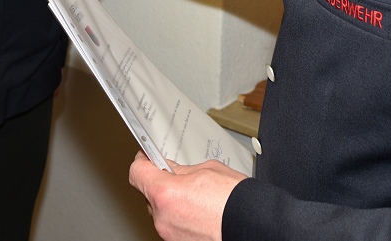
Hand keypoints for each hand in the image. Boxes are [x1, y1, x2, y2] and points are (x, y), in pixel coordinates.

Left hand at [129, 152, 245, 240]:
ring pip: (162, 212)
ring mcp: (169, 235)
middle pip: (150, 194)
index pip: (137, 173)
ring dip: (172, 203)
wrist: (253, 224)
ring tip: (197, 198)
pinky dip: (181, 218)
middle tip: (179, 177)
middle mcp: (162, 218)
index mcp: (165, 194)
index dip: (142, 162)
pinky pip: (173, 226)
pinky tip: (200, 212)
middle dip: (162, 184)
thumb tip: (171, 170)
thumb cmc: (235, 201)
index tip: (146, 158)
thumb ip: (182, 170)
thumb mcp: (207, 170)